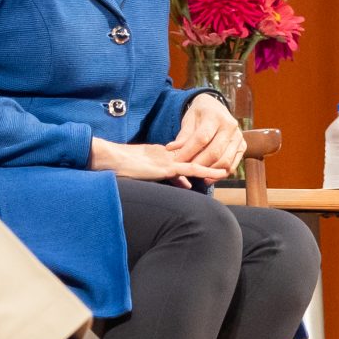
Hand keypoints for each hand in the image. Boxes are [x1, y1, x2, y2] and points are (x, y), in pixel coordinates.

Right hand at [91, 137, 228, 184]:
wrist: (110, 160)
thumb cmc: (121, 167)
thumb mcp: (147, 172)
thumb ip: (167, 176)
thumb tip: (185, 184)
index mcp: (162, 154)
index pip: (185, 158)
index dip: (200, 160)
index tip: (214, 163)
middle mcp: (167, 155)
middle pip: (193, 158)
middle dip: (210, 161)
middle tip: (226, 166)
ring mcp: (167, 160)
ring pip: (195, 162)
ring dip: (211, 166)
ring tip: (227, 169)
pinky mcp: (165, 167)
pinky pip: (188, 169)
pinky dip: (202, 171)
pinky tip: (214, 174)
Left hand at [163, 93, 245, 178]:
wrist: (216, 107)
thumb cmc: (199, 114)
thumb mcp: (188, 119)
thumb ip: (182, 136)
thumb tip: (171, 149)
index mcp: (215, 116)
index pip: (201, 138)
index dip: (188, 152)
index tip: (176, 161)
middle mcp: (230, 126)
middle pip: (214, 152)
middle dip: (197, 164)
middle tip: (184, 170)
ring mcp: (238, 137)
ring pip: (224, 161)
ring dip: (208, 171)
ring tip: (194, 173)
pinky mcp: (242, 147)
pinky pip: (232, 166)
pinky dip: (219, 174)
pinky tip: (207, 177)